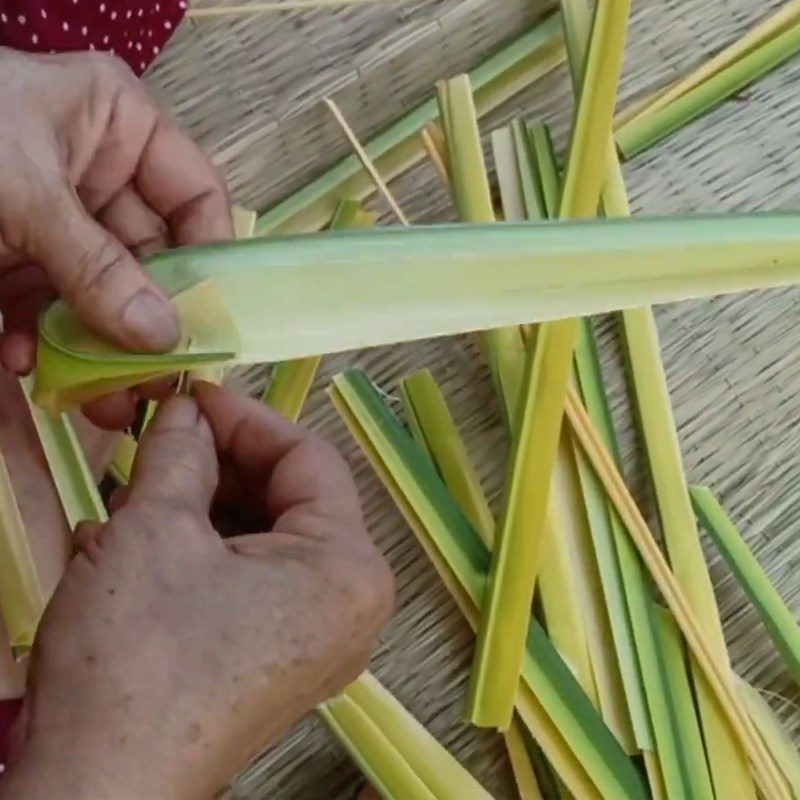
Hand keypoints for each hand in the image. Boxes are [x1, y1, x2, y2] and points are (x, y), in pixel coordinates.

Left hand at [0, 48, 232, 427]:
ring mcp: (55, 219)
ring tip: (103, 401)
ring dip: (98, 348)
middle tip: (156, 381)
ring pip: (101, 293)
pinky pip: (46, 306)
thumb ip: (95, 266)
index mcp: (118, 125)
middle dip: (148, 322)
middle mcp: (96, 173)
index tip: (210, 319)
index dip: (210, 255)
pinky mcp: (14, 256)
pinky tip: (26, 365)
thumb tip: (162, 337)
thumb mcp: (23, 191)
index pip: (196, 194)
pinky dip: (39, 341)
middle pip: (150, 258)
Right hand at [0, 385, 392, 799]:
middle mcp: (348, 605)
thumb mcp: (156, 529)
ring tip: (142, 493)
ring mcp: (315, 637)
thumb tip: (187, 412)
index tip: (194, 396)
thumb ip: (182, 453)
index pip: (309, 457)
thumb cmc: (137, 664)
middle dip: (221, 465)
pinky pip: (249, 579)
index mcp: (348, 568)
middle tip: (164, 438)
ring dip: (200, 507)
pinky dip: (200, 552)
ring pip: (262, 537)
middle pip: (289, 498)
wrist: (96, 790)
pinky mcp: (276, 659)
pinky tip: (142, 542)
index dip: (245, 417)